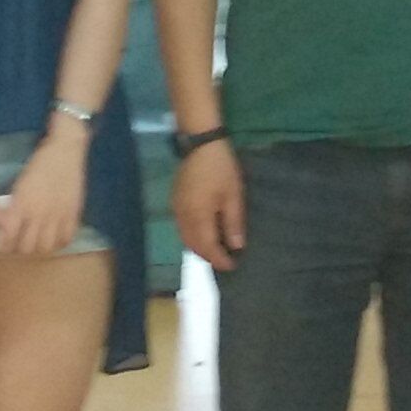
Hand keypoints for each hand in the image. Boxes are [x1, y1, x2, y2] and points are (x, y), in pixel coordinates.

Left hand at [2, 121, 89, 256]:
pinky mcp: (73, 213)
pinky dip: (60, 243)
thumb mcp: (21, 184)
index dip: (5, 246)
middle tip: (21, 246)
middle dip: (21, 250)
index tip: (5, 246)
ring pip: (46, 247)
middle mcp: (39, 213)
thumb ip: (16, 206)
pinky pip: (66, 239)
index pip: (9, 236)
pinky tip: (56, 238)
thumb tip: (9, 225)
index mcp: (22, 203)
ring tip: (38, 244)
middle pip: (27, 247)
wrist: (65, 150)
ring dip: (40, 249)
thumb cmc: (40, 164)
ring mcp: (58, 215)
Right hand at [173, 138, 246, 270]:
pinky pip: (181, 228)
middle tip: (225, 260)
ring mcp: (176, 209)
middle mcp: (183, 217)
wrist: (200, 143)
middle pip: (193, 246)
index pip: (208, 247)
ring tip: (216, 249)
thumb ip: (233, 223)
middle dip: (208, 256)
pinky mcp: (174, 201)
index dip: (220, 260)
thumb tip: (236, 247)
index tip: (233, 266)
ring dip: (199, 248)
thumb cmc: (221, 168)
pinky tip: (204, 232)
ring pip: (185, 238)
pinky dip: (192, 236)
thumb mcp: (233, 195)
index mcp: (198, 216)